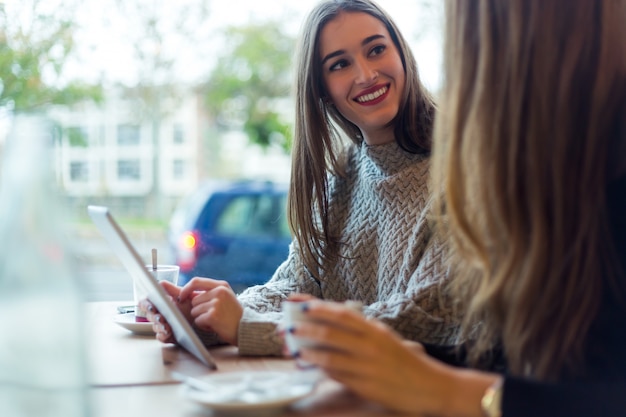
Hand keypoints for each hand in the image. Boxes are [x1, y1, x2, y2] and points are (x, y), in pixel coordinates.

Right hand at [141, 281, 188, 343]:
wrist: (201, 315)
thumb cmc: (190, 304)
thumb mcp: (182, 295)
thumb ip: (171, 289)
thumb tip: (161, 283)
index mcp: (159, 303)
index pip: (145, 303)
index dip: (145, 304)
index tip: (151, 306)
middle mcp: (159, 314)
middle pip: (150, 316)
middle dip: (154, 317)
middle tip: (160, 317)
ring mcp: (162, 326)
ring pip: (155, 327)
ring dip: (159, 326)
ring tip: (166, 326)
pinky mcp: (167, 336)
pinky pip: (161, 337)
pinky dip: (163, 335)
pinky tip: (168, 333)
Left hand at [179, 277, 242, 345]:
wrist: (246, 328)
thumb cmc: (233, 314)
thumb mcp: (225, 297)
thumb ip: (209, 292)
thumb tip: (185, 293)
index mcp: (221, 285)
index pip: (196, 281)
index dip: (186, 289)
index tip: (181, 297)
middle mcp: (219, 292)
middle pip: (194, 300)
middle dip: (199, 309)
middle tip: (214, 314)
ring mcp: (216, 303)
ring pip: (194, 311)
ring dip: (202, 318)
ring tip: (216, 320)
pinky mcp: (213, 315)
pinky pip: (198, 320)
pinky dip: (204, 325)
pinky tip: (215, 325)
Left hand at [291, 300, 458, 414]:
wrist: (429, 385)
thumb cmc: (403, 360)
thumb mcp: (384, 337)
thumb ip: (360, 330)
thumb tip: (329, 321)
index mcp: (374, 329)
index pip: (342, 313)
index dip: (318, 307)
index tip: (298, 302)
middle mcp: (371, 344)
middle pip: (331, 332)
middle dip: (305, 329)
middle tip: (286, 327)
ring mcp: (368, 365)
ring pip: (330, 355)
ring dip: (307, 351)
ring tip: (292, 348)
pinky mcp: (366, 385)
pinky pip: (337, 375)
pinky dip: (320, 369)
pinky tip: (308, 367)